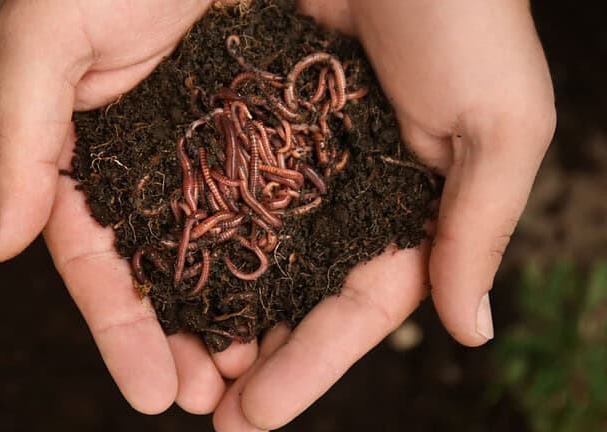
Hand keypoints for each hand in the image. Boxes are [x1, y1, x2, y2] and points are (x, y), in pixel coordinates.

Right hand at [0, 0, 257, 415]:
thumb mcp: (44, 41)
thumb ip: (19, 138)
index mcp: (89, 159)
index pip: (98, 263)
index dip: (121, 332)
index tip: (152, 395)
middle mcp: (150, 168)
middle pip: (163, 273)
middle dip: (183, 343)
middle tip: (211, 403)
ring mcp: (208, 151)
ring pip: (222, 251)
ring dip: (238, 318)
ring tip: (259, 379)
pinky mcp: (263, 128)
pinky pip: (276, 202)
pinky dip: (286, 257)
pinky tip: (303, 305)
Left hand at [213, 0, 555, 429]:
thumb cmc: (470, 18)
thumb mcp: (501, 123)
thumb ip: (479, 226)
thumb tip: (467, 330)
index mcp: (407, 211)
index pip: (357, 309)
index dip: (310, 367)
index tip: (254, 418)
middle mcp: (345, 196)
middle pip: (294, 296)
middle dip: (253, 359)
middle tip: (206, 413)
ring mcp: (294, 160)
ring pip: (249, 253)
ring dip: (212, 312)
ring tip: (172, 367)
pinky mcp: (251, 119)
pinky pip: (215, 186)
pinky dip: (190, 233)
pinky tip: (155, 277)